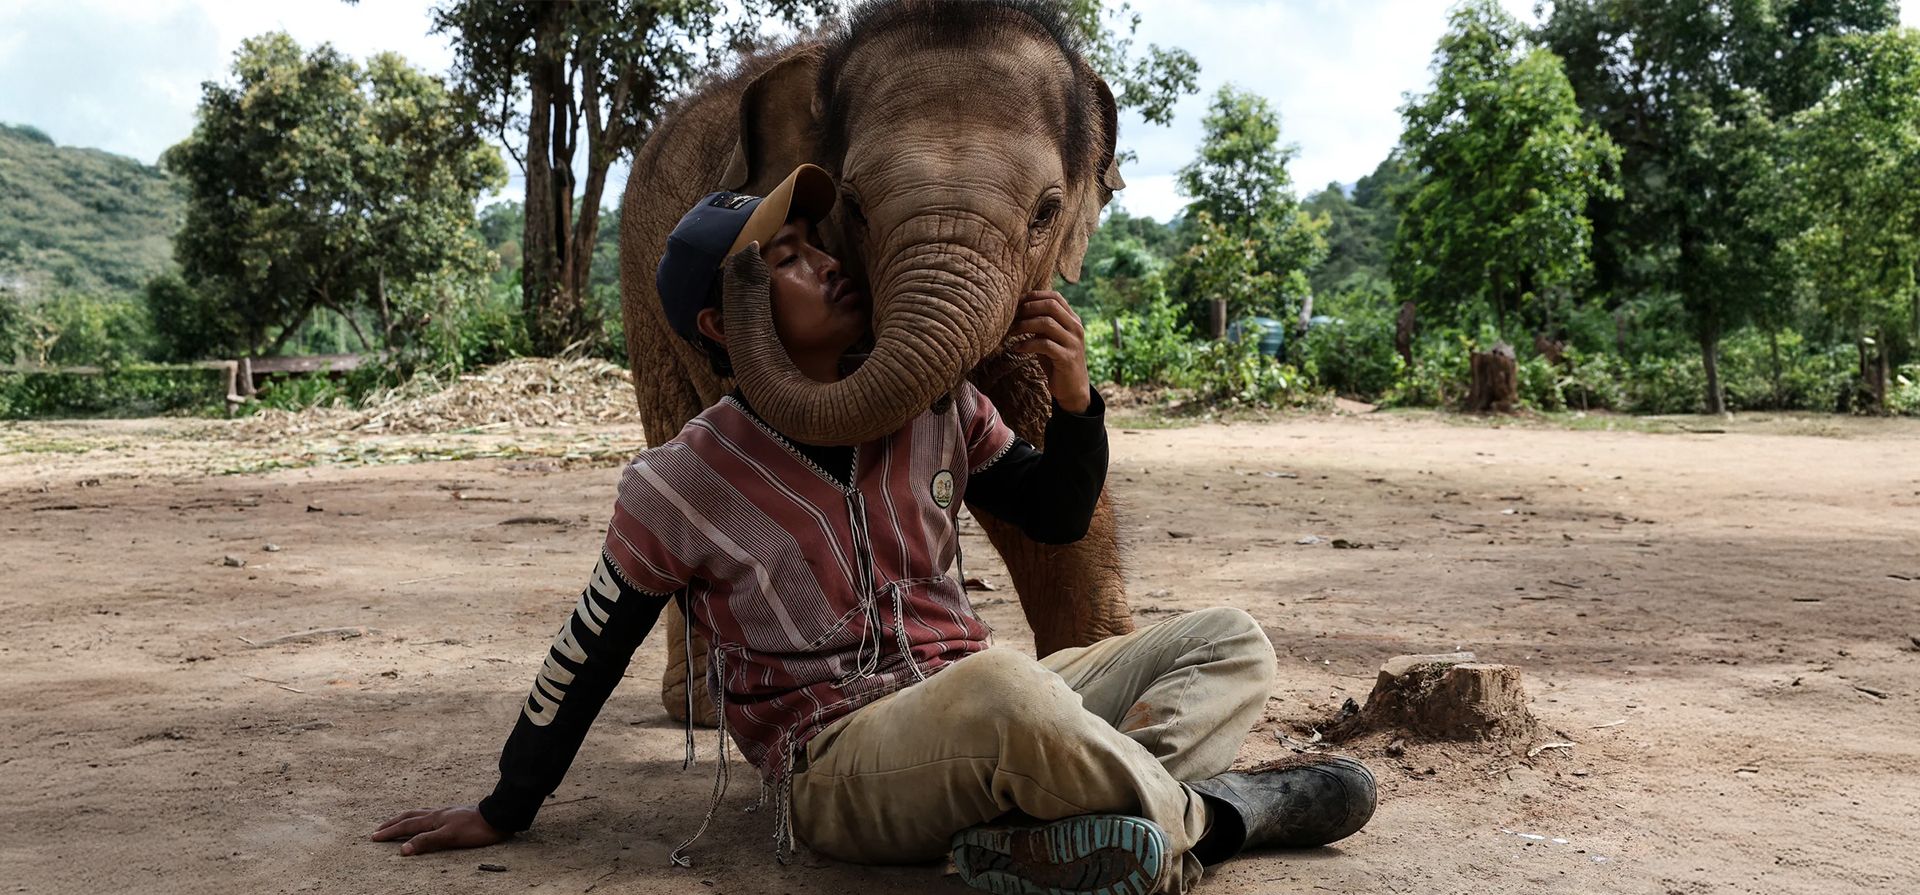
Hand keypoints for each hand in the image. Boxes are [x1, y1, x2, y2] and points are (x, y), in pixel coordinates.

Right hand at [371, 805, 505, 855]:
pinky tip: (425, 819)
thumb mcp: (449, 837)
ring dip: (404, 818)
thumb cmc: (474, 829)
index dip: (389, 832)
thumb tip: (402, 849)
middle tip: (378, 829)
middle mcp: (436, 813)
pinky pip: (430, 814)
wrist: (497, 816)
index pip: (406, 826)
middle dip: (392, 823)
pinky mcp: (454, 814)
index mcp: (433, 819)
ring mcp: (445, 812)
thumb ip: (426, 842)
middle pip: (409, 817)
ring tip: (396, 821)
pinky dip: (420, 817)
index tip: (373, 837)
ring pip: (419, 813)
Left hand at [1010, 291, 1091, 412]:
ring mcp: (1073, 343)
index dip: (1034, 296)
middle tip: (1012, 316)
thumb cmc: (1057, 361)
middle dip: (1028, 308)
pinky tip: (1016, 348)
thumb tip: (1019, 309)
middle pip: (1051, 306)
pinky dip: (1027, 344)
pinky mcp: (1067, 358)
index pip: (1055, 297)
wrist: (1073, 389)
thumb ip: (1042, 324)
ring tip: (1011, 332)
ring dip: (1024, 326)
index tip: (1017, 302)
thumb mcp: (1051, 338)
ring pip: (1046, 323)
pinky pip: (1044, 345)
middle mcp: (1075, 328)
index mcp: (1073, 320)